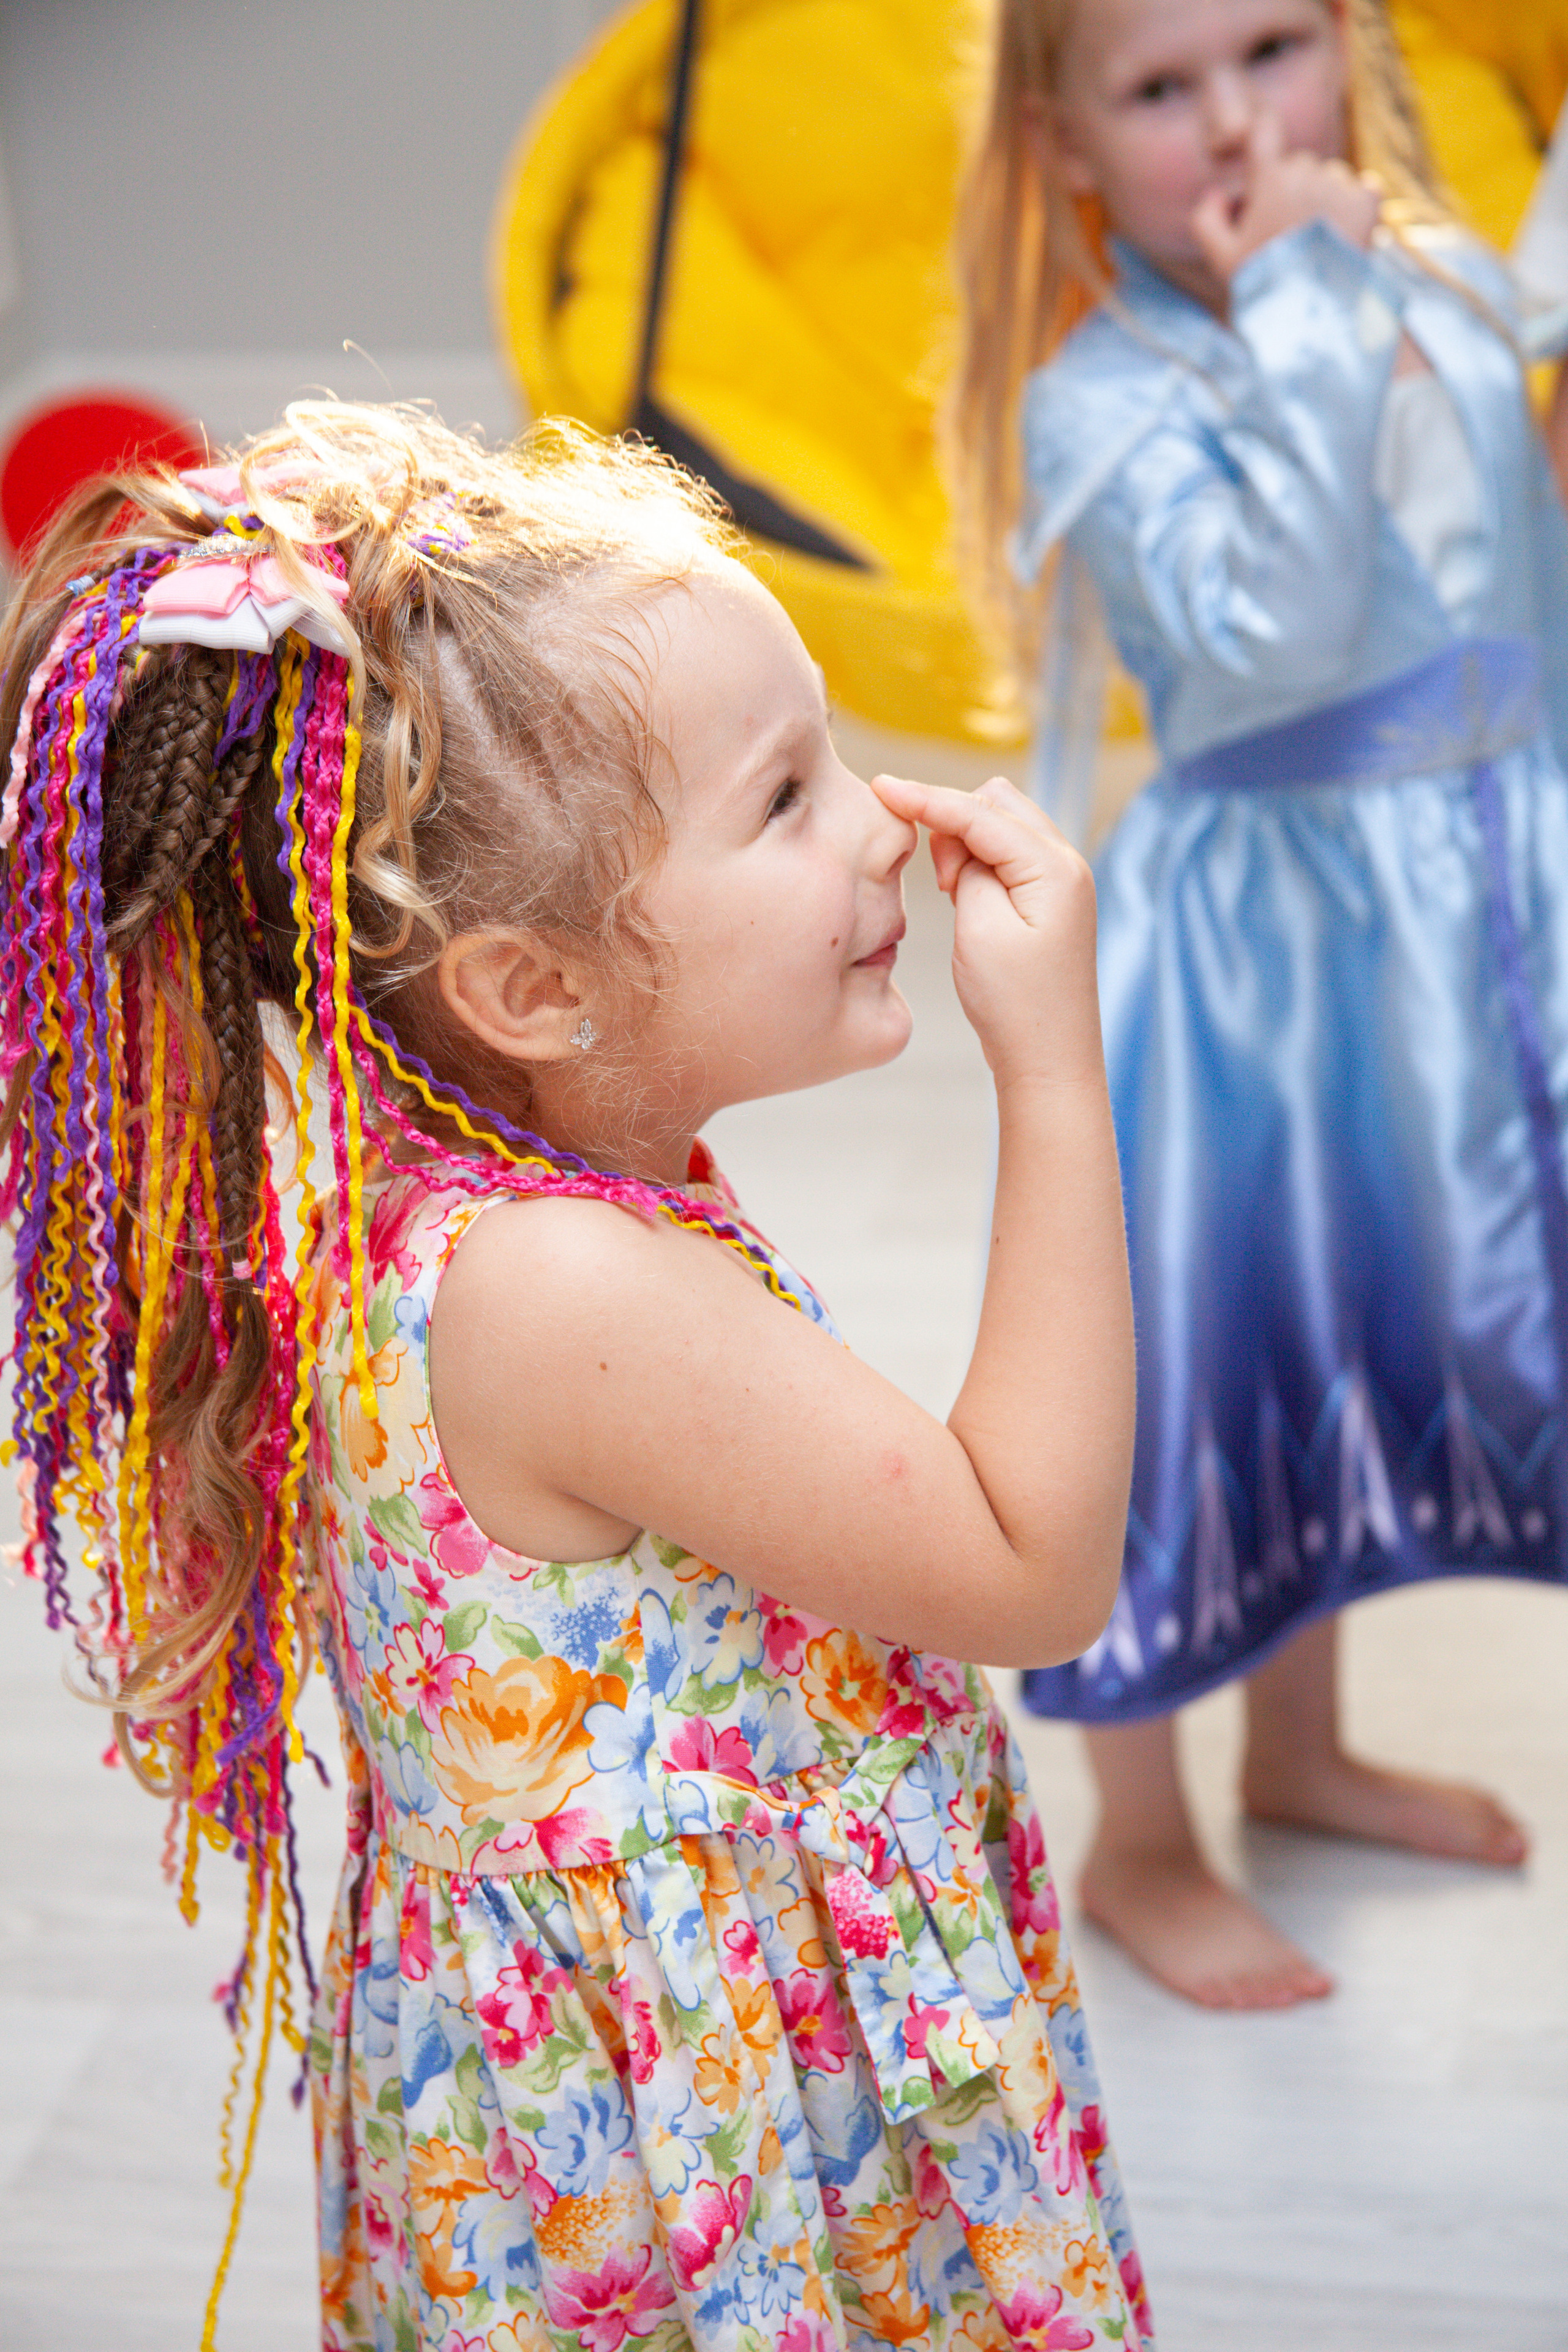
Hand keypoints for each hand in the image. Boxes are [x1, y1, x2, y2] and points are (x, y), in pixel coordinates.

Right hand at [869, 771, 1102, 1088]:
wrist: (1048, 1062)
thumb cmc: (1016, 1006)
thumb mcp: (979, 929)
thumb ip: (968, 869)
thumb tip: (961, 845)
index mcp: (1054, 868)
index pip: (981, 812)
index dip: (927, 797)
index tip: (881, 786)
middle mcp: (1067, 865)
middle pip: (999, 804)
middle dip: (955, 822)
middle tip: (940, 881)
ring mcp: (1062, 883)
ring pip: (1003, 827)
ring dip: (966, 844)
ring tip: (954, 895)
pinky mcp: (1049, 902)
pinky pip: (1009, 857)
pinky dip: (979, 863)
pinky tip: (965, 897)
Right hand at [1192, 111, 1379, 284]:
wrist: (1314, 314)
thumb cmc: (1263, 286)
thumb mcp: (1220, 258)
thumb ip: (1206, 217)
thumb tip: (1220, 191)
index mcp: (1270, 179)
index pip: (1264, 130)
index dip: (1262, 135)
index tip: (1262, 149)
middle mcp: (1307, 172)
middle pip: (1298, 163)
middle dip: (1291, 189)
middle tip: (1286, 232)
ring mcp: (1340, 185)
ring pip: (1330, 176)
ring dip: (1323, 199)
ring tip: (1316, 242)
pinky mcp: (1369, 200)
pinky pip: (1361, 188)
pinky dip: (1353, 207)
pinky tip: (1342, 237)